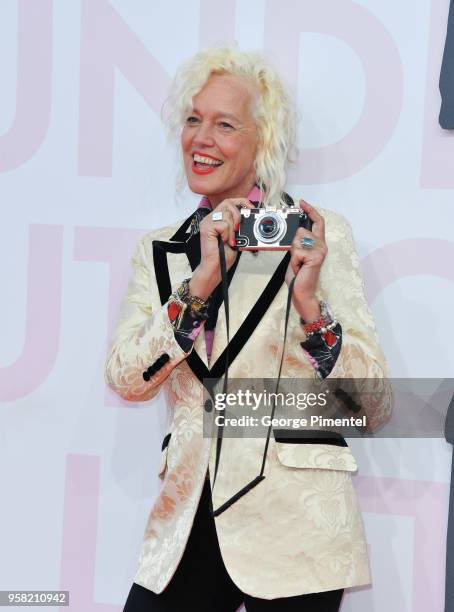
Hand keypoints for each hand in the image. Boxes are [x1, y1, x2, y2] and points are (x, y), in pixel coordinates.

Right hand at [190, 198, 254, 299]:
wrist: (215, 267)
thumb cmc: (222, 255)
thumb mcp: (234, 236)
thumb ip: (238, 225)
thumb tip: (248, 216)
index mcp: (216, 218)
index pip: (228, 202)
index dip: (241, 202)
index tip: (250, 208)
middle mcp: (210, 218)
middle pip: (227, 203)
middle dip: (238, 215)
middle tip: (238, 228)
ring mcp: (206, 222)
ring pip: (227, 215)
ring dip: (232, 230)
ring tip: (228, 240)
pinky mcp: (206, 228)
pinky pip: (224, 225)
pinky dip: (227, 234)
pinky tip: (223, 241)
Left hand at [285, 199, 327, 321]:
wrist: (302, 292)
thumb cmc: (299, 275)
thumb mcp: (297, 255)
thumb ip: (299, 242)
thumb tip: (296, 230)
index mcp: (318, 244)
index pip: (317, 222)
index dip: (310, 210)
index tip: (302, 202)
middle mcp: (322, 246)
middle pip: (302, 230)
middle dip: (294, 243)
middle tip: (297, 258)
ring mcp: (320, 251)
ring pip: (298, 240)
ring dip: (293, 253)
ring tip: (298, 264)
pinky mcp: (316, 257)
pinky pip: (297, 251)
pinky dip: (294, 260)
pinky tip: (299, 268)